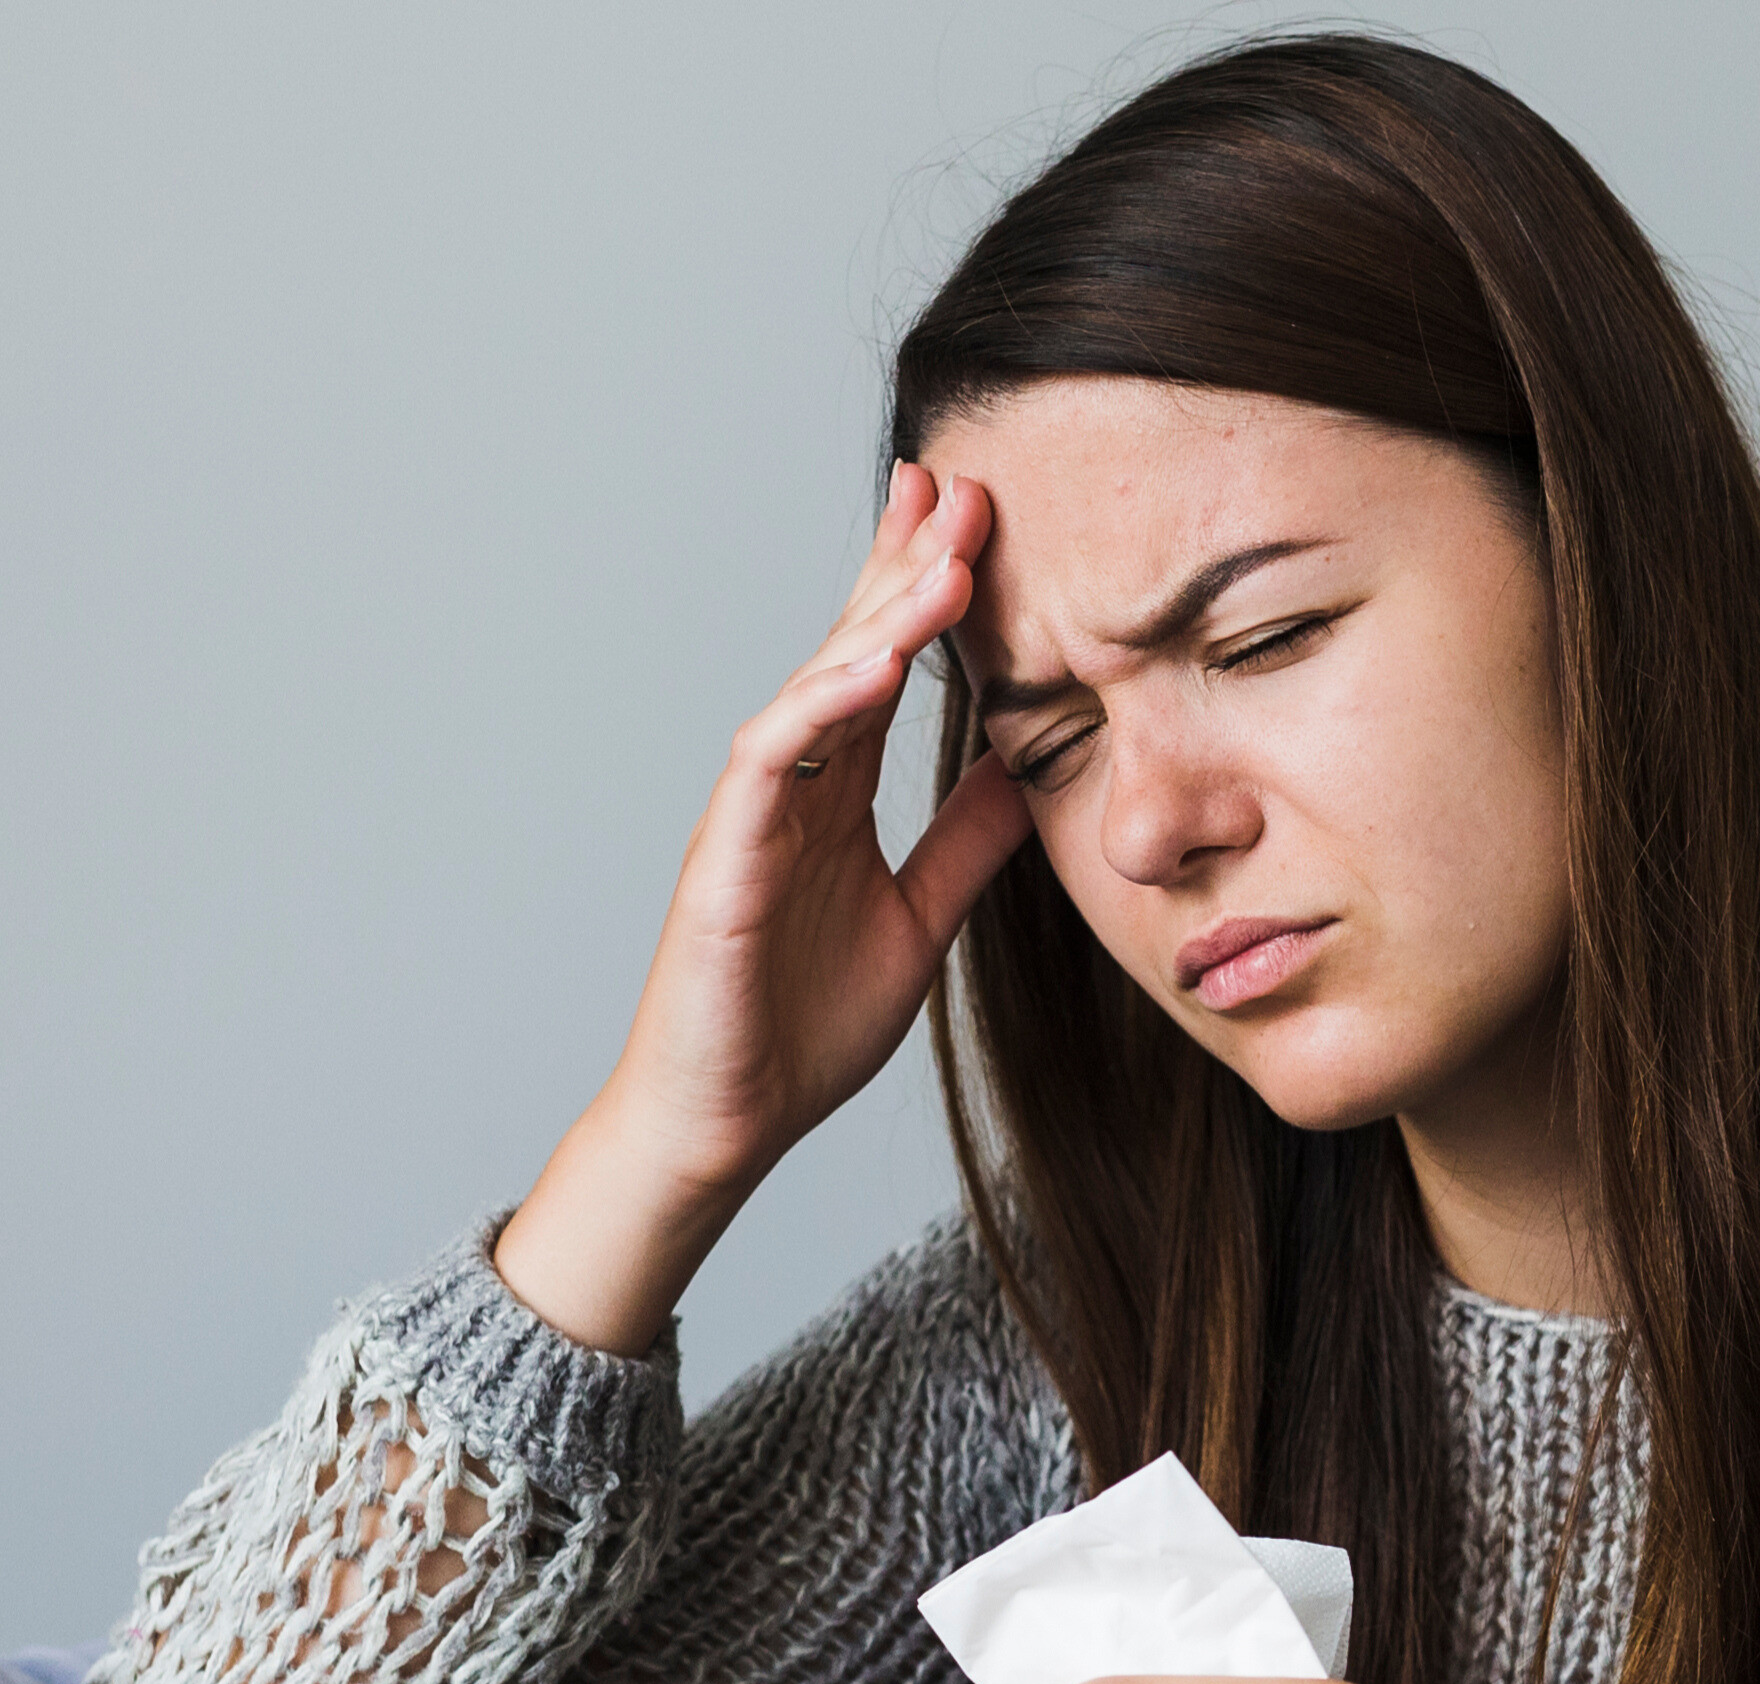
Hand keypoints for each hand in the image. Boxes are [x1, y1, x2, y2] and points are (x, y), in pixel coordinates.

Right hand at [496, 464, 1037, 1353]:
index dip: (926, 592)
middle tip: (961, 486)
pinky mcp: (726, 858)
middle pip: (849, 649)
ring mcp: (752, 815)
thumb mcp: (920, 919)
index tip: (980, 520)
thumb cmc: (800, 1029)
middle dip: (902, 565)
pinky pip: (768, 762)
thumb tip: (1032, 772)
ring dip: (876, 619)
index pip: (885, 668)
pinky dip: (818, 708)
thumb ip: (966, 843)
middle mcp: (790, 786)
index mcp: (835, 794)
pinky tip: (871, 666)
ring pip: (815, 688)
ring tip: (944, 559)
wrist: (729, 1122)